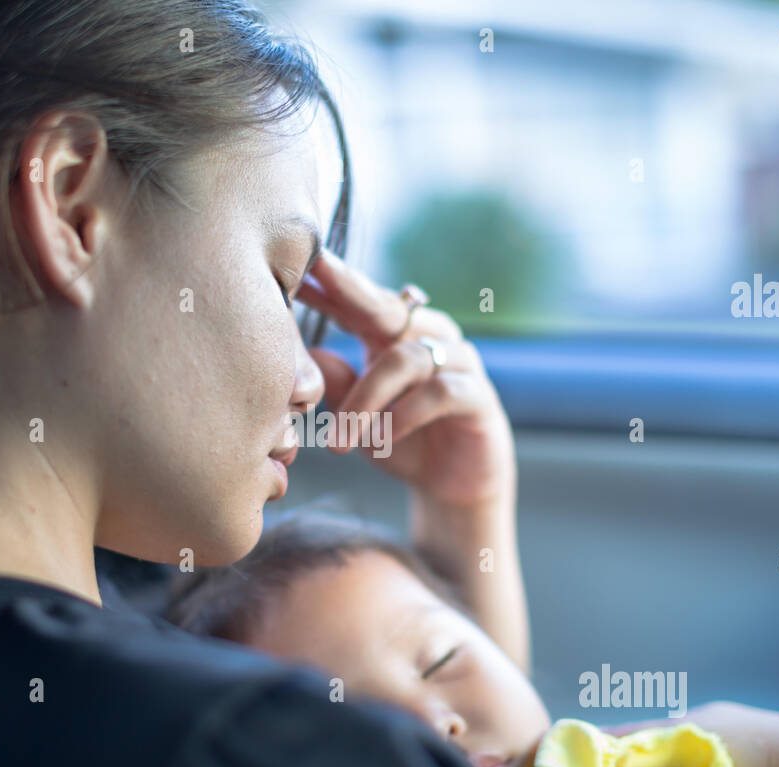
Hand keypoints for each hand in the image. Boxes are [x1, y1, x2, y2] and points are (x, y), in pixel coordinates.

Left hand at [295, 250, 515, 507]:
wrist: (452, 489)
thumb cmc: (402, 443)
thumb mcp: (360, 417)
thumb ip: (339, 385)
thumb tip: (306, 353)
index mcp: (398, 338)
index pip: (362, 303)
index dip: (331, 284)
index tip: (298, 266)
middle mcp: (431, 339)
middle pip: (389, 307)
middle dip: (349, 293)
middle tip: (313, 282)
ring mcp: (459, 363)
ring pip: (405, 359)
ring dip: (365, 400)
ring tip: (338, 440)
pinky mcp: (479, 395)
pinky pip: (439, 392)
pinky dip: (404, 415)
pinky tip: (384, 439)